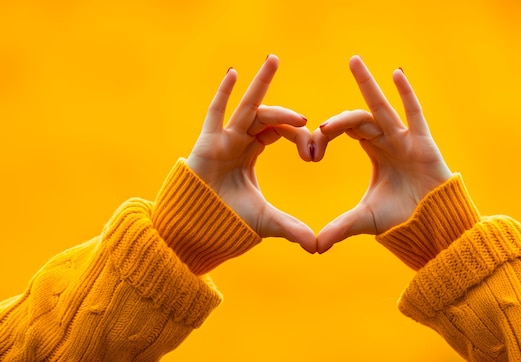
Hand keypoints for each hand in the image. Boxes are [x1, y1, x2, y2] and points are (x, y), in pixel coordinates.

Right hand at [186, 55, 317, 252]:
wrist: (196, 227)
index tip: (314, 152)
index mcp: (252, 151)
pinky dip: (223, 94)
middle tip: (307, 115)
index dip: (298, 137)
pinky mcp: (207, 143)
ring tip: (274, 61)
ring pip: (245, 108)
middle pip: (266, 116)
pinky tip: (233, 73)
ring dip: (260, 84)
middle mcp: (238, 140)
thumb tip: (318, 247)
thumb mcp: (265, 221)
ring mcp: (222, 139)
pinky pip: (215, 114)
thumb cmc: (227, 218)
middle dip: (285, 110)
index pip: (280, 133)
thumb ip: (291, 228)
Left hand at [317, 56, 452, 252]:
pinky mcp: (423, 142)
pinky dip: (406, 94)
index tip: (311, 150)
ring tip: (352, 61)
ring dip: (367, 85)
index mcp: (374, 150)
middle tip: (318, 120)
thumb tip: (313, 247)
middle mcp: (388, 140)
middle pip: (360, 117)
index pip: (346, 131)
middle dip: (339, 115)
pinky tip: (396, 74)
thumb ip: (340, 227)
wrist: (435, 225)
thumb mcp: (365, 220)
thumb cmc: (403, 218)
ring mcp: (405, 139)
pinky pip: (414, 114)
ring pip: (383, 108)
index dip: (328, 134)